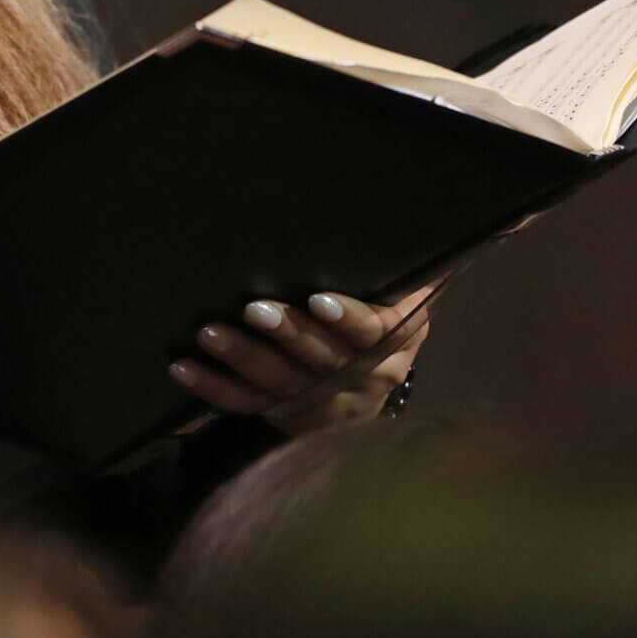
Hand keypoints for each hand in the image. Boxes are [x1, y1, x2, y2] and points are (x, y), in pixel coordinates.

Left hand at [169, 284, 435, 432]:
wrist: (373, 382)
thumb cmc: (385, 314)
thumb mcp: (407, 293)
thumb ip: (412, 265)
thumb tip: (452, 219)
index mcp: (396, 342)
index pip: (375, 333)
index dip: (348, 319)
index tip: (319, 301)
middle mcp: (364, 380)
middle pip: (324, 361)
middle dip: (287, 335)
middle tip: (252, 309)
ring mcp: (324, 405)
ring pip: (282, 385)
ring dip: (243, 359)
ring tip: (210, 333)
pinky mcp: (288, 418)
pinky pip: (248, 405)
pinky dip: (214, 388)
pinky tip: (184, 368)